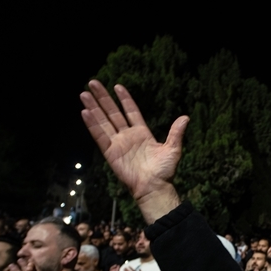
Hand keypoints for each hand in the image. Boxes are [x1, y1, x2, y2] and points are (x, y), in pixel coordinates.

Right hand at [81, 81, 188, 222]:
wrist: (154, 187)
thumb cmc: (164, 171)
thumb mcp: (173, 149)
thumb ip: (176, 133)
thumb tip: (185, 117)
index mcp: (141, 133)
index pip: (130, 111)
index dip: (124, 99)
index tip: (117, 86)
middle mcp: (127, 136)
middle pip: (112, 113)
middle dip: (103, 98)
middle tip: (93, 83)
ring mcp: (117, 144)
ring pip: (103, 121)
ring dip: (94, 108)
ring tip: (84, 94)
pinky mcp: (110, 153)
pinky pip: (99, 136)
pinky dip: (92, 125)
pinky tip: (85, 112)